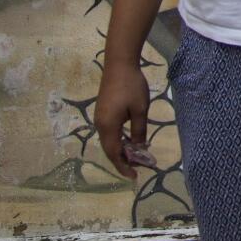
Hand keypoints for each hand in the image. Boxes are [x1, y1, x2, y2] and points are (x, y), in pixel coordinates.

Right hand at [94, 58, 151, 181]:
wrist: (119, 64)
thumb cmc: (132, 86)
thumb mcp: (140, 110)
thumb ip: (139, 130)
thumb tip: (138, 148)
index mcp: (108, 126)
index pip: (114, 153)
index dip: (124, 166)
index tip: (134, 176)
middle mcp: (100, 124)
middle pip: (109, 149)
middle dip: (122, 161)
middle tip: (138, 168)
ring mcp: (100, 117)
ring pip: (109, 141)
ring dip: (121, 150)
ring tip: (135, 157)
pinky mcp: (102, 111)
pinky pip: (109, 132)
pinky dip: (118, 140)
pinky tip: (129, 141)